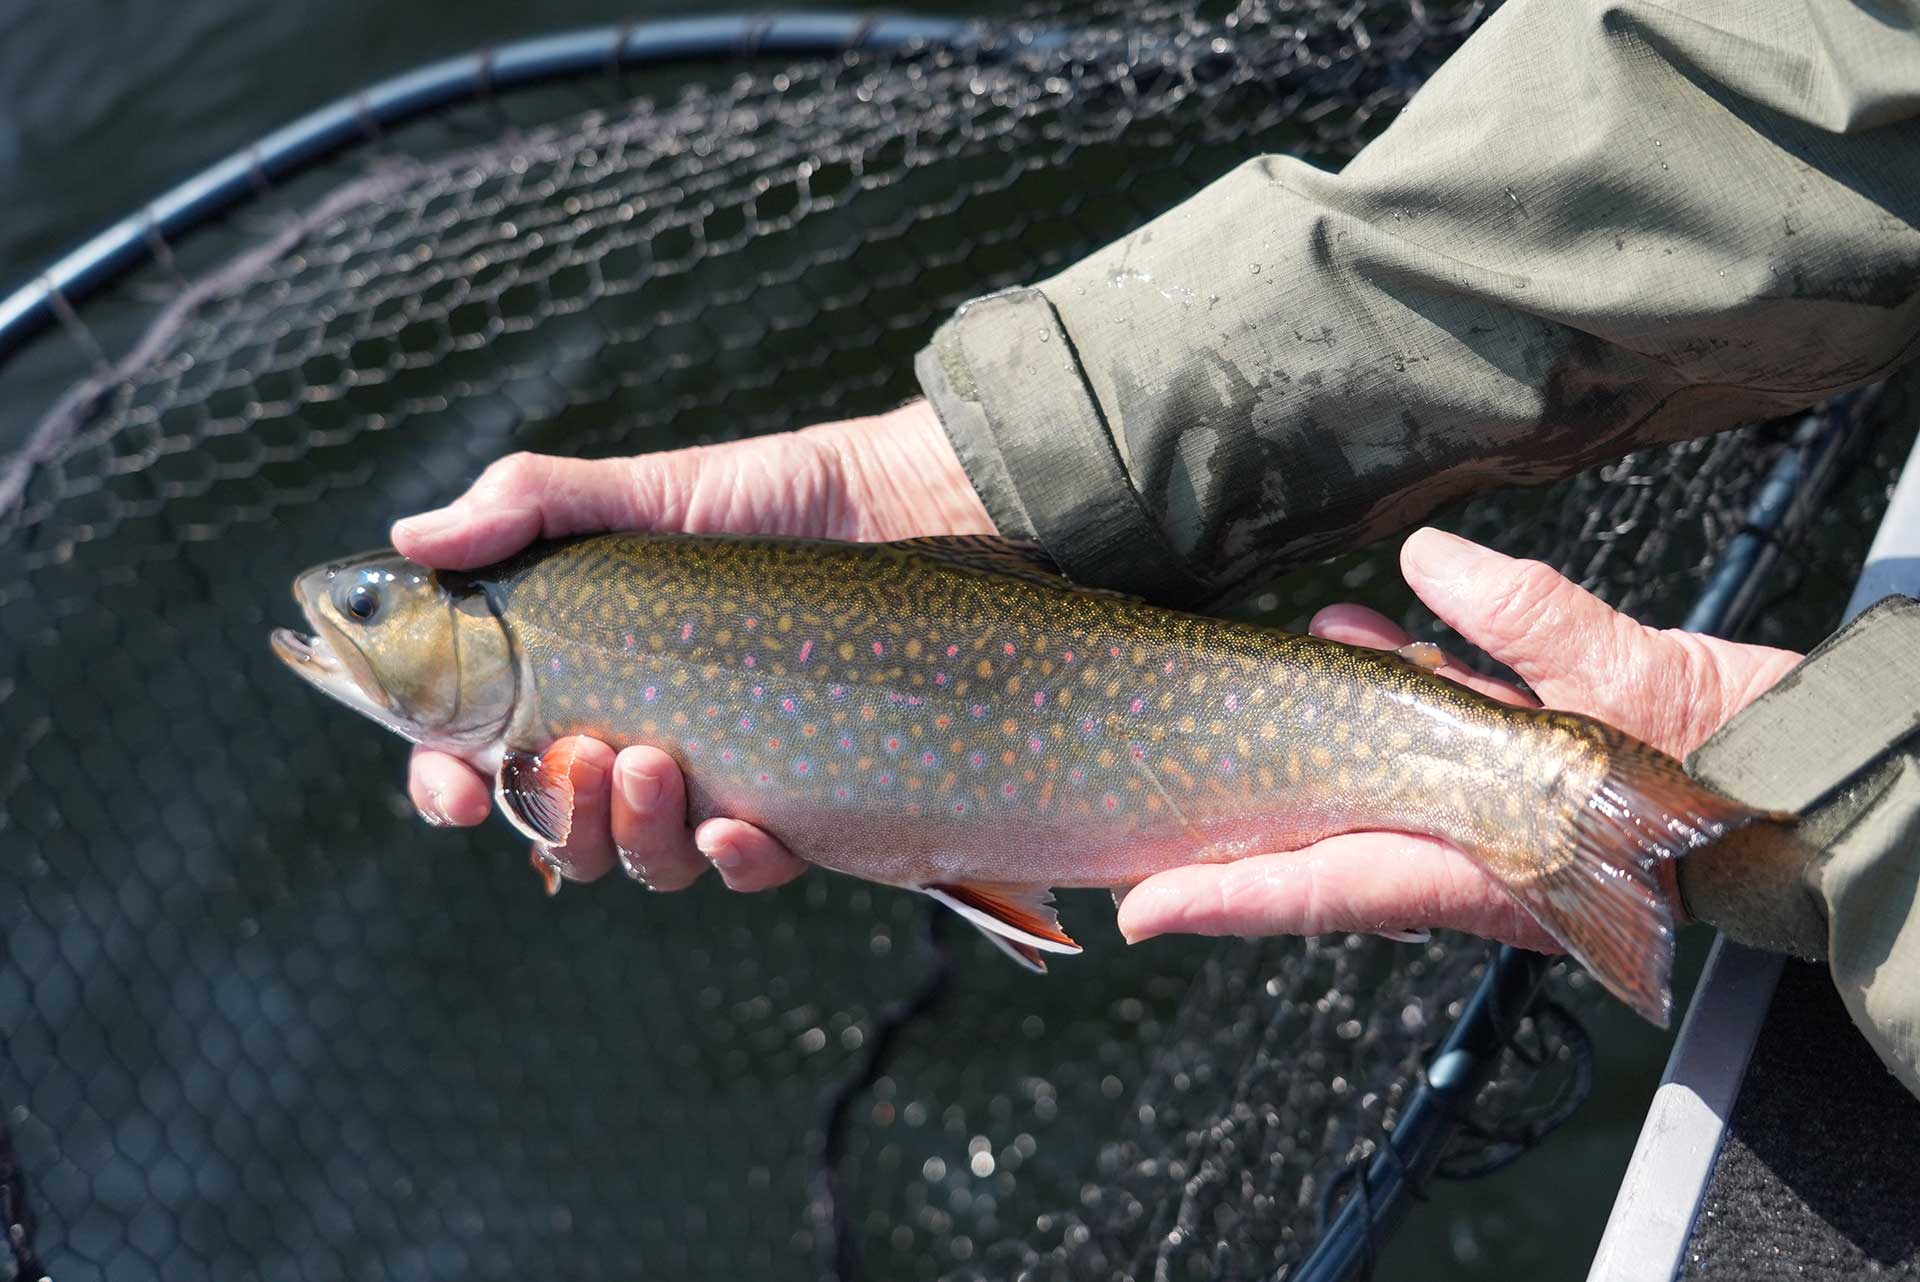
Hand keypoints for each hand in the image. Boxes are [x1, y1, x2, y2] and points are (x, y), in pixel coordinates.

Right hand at [395, 399, 992, 887]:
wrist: (911, 507)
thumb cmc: (772, 496)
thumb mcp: (645, 488)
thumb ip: (531, 504)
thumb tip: (414, 535)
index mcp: (576, 676)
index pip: (480, 755)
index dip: (448, 786)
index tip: (452, 790)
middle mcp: (636, 737)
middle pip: (557, 826)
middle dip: (552, 812)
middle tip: (581, 755)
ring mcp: (717, 779)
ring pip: (642, 859)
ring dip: (630, 833)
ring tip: (654, 761)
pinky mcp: (799, 804)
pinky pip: (748, 867)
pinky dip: (732, 861)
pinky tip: (736, 827)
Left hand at [1114, 528, 1804, 951]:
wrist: (1811, 790)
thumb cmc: (1736, 766)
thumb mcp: (1633, 680)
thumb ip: (1526, 621)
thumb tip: (1432, 554)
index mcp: (1488, 865)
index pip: (1333, 885)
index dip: (1231, 896)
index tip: (1142, 907)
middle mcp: (1471, 858)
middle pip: (1327, 840)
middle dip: (1248, 802)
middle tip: (1159, 782)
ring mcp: (1488, 823)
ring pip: (1374, 782)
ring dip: (1325, 721)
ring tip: (1295, 645)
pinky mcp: (1520, 782)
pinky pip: (1435, 747)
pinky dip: (1402, 692)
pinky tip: (1377, 634)